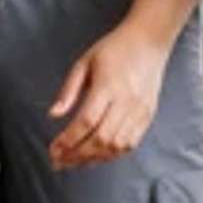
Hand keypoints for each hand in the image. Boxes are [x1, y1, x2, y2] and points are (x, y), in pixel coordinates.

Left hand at [49, 25, 170, 167]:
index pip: (86, 122)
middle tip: (59, 161)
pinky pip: (130, 144)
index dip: (68, 140)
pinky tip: (97, 155)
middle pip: (100, 139)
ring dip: (93, 158)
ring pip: (116, 146)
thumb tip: (53, 114)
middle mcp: (126, 101)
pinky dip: (112, 155)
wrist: (149, 41)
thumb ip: (68, 90)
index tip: (53, 149)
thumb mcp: (84, 62)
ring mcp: (139, 111)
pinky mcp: (147, 116)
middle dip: (76, 155)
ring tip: (75, 161)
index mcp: (108, 85)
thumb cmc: (115, 49)